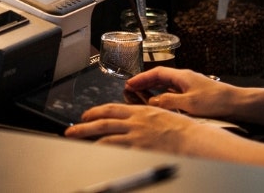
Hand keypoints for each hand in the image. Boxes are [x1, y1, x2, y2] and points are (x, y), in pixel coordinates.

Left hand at [64, 102, 198, 151]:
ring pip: (106, 136)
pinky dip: (105, 150)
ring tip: (76, 142)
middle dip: (84, 126)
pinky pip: (117, 149)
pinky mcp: (139, 148)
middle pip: (103, 121)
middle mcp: (135, 122)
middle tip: (70, 130)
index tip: (86, 115)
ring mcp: (136, 136)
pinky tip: (96, 153)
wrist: (193, 138)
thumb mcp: (161, 114)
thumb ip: (145, 117)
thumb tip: (135, 120)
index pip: (111, 109)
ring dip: (88, 139)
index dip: (95, 111)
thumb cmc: (182, 129)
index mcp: (140, 111)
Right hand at [124, 67, 238, 119]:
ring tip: (142, 95)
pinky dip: (164, 94)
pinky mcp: (195, 93)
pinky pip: (174, 91)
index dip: (142, 78)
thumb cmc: (216, 102)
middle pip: (160, 77)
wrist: (237, 104)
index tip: (129, 83)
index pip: (157, 73)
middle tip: (131, 89)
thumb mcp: (189, 103)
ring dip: (154, 88)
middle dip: (145, 82)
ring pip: (167, 84)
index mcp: (182, 76)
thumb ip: (169, 101)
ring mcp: (190, 85)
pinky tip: (161, 102)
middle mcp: (185, 78)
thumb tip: (153, 102)